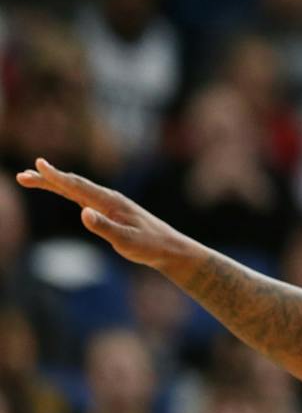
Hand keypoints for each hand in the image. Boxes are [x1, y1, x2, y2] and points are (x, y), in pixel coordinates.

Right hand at [16, 158, 192, 273]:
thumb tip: (82, 213)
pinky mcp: (108, 210)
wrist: (168, 247)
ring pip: (76, 189)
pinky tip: (60, 188)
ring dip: (54, 182)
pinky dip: (67, 190)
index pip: (78, 186)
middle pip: (73, 184)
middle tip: (22, 174)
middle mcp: (108, 198)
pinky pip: (82, 196)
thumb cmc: (148, 245)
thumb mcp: (126, 240)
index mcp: (110, 202)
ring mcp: (108, 203)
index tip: (39, 165)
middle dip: (48, 178)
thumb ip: (104, 227)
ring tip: (31, 178)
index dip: (57, 176)